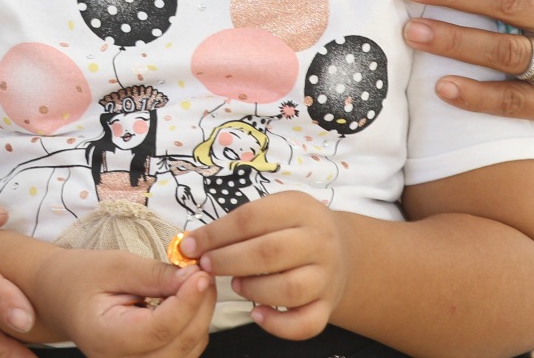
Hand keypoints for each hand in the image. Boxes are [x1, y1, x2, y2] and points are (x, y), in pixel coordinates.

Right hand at [27, 249, 212, 357]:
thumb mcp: (115, 265)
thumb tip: (193, 278)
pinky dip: (192, 326)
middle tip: (203, 272)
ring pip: (188, 350)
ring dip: (199, 316)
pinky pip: (183, 352)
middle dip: (199, 306)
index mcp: (105, 339)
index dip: (187, 302)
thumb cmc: (80, 278)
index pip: (159, 329)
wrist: (60, 296)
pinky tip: (186, 301)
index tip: (200, 275)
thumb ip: (155, 275)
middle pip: (179, 344)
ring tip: (193, 283)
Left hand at [179, 192, 346, 341]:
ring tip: (235, 285)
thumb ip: (237, 224)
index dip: (216, 234)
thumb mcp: (273, 210)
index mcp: (300, 209)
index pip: (252, 218)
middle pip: (270, 253)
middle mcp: (318, 242)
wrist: (342, 251)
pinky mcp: (328, 306)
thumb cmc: (294, 228)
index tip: (191, 246)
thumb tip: (194, 243)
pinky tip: (257, 314)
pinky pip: (306, 324)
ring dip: (253, 290)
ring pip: (289, 290)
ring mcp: (326, 276)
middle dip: (229, 261)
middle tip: (207, 266)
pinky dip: (278, 325)